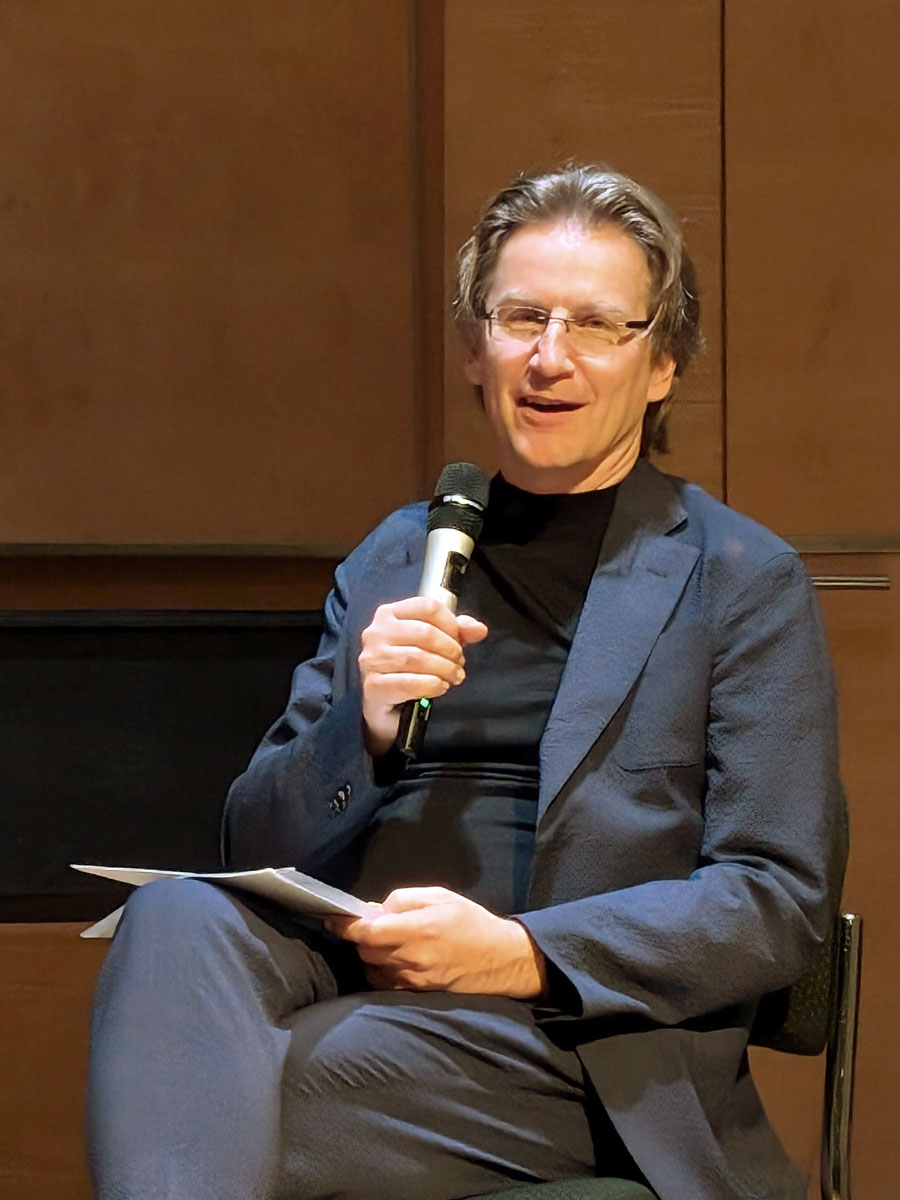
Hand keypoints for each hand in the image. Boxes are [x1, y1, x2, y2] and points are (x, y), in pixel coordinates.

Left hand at [326, 886, 546, 998]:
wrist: (499, 959)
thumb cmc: (470, 922)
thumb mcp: (439, 896)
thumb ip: (403, 899)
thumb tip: (375, 910)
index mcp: (418, 930)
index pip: (367, 932)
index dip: (345, 925)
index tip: (333, 917)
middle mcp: (412, 958)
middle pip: (364, 950)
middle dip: (361, 936)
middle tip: (371, 923)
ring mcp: (412, 980)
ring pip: (370, 966)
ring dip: (369, 952)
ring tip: (385, 940)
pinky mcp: (414, 992)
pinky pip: (382, 981)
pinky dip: (378, 968)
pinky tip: (391, 958)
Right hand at [358, 597, 487, 756]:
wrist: (384, 705)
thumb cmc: (407, 669)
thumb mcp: (433, 645)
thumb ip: (457, 633)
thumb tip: (478, 629)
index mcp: (390, 614)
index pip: (427, 606)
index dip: (451, 623)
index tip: (460, 639)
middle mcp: (376, 632)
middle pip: (424, 632)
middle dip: (450, 650)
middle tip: (459, 663)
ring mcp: (371, 659)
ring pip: (416, 658)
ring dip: (443, 669)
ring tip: (453, 676)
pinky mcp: (373, 686)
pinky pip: (407, 683)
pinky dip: (430, 685)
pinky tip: (439, 686)